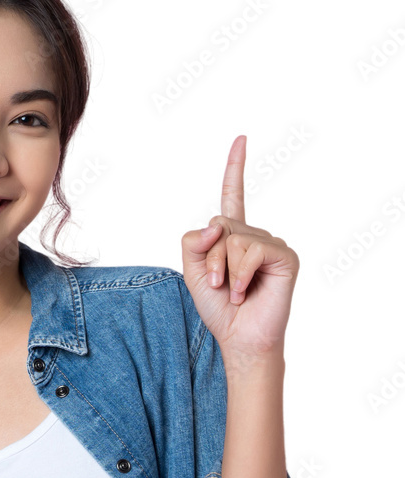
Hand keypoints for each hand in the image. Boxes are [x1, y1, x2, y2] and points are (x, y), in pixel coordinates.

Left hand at [180, 135, 299, 365]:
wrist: (238, 337)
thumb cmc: (218, 308)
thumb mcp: (192, 272)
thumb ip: (193, 242)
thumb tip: (217, 224)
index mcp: (233, 235)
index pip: (234, 196)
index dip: (236, 168)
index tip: (241, 139)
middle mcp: (255, 235)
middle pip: (219, 225)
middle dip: (208, 258)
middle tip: (215, 286)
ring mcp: (272, 243)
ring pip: (232, 239)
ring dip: (222, 270)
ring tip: (231, 292)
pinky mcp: (285, 256)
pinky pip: (251, 251)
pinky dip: (239, 275)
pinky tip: (243, 292)